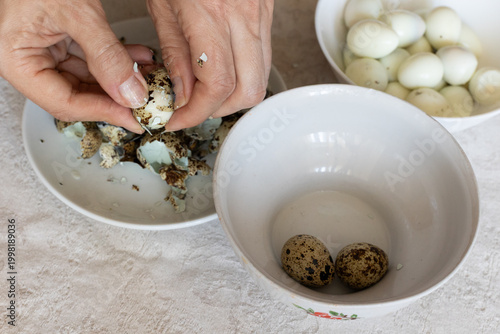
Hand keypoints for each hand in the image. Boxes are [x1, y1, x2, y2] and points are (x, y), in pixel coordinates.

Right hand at [0, 0, 153, 132]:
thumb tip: (131, 94)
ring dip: (120, 78)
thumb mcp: (76, 12)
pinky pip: (89, 57)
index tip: (135, 118)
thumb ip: (106, 56)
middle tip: (147, 102)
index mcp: (15, 60)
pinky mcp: (57, 36)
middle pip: (76, 94)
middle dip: (116, 97)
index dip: (103, 113)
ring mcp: (42, 48)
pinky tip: (139, 58)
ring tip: (149, 77)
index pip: (64, 103)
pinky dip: (115, 59)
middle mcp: (26, 58)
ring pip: (87, 78)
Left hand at [146, 0, 273, 130]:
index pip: (217, 85)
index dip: (197, 112)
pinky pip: (263, 58)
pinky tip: (222, 67)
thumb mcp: (162, 6)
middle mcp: (244, 16)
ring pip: (261, 78)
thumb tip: (183, 96)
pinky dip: (244, 73)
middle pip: (247, 90)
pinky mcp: (267, 13)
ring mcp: (261, 15)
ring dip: (234, 94)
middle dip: (219, 109)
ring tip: (207, 89)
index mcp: (210, 13)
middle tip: (195, 108)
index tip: (179, 118)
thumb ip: (174, 53)